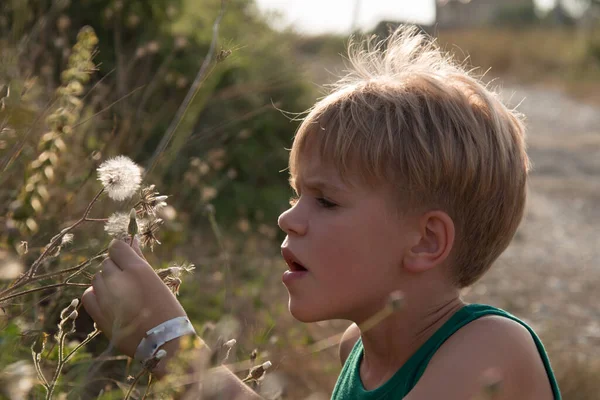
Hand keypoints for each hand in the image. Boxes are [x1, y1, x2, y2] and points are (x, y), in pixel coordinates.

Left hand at [82, 239, 186, 358]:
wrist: (162, 343)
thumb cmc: (167, 309)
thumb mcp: (156, 281)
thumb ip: (139, 260)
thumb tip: (131, 240)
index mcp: (136, 270)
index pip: (117, 247)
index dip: (121, 251)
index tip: (126, 258)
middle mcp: (118, 280)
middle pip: (107, 263)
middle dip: (115, 268)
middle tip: (128, 280)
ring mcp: (106, 297)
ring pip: (97, 278)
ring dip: (106, 281)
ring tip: (120, 292)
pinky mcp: (98, 314)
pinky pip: (88, 295)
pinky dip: (96, 294)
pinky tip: (108, 300)